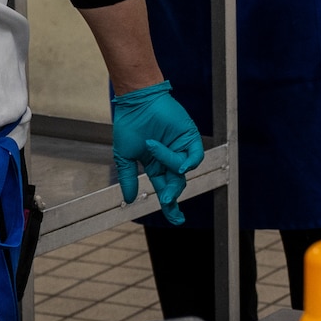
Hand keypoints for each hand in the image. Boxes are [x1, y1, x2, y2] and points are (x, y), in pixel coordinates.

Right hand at [111, 80, 204, 222]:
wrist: (138, 101)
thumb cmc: (130, 124)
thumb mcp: (125, 156)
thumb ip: (128, 177)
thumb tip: (128, 199)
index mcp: (155, 166)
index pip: (165, 190)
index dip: (171, 206)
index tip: (176, 219)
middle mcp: (169, 160)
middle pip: (176, 185)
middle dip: (172, 195)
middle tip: (167, 201)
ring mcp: (180, 149)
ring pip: (182, 170)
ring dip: (170, 166)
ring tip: (153, 148)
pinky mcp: (189, 138)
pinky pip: (195, 156)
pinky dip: (188, 162)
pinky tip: (181, 164)